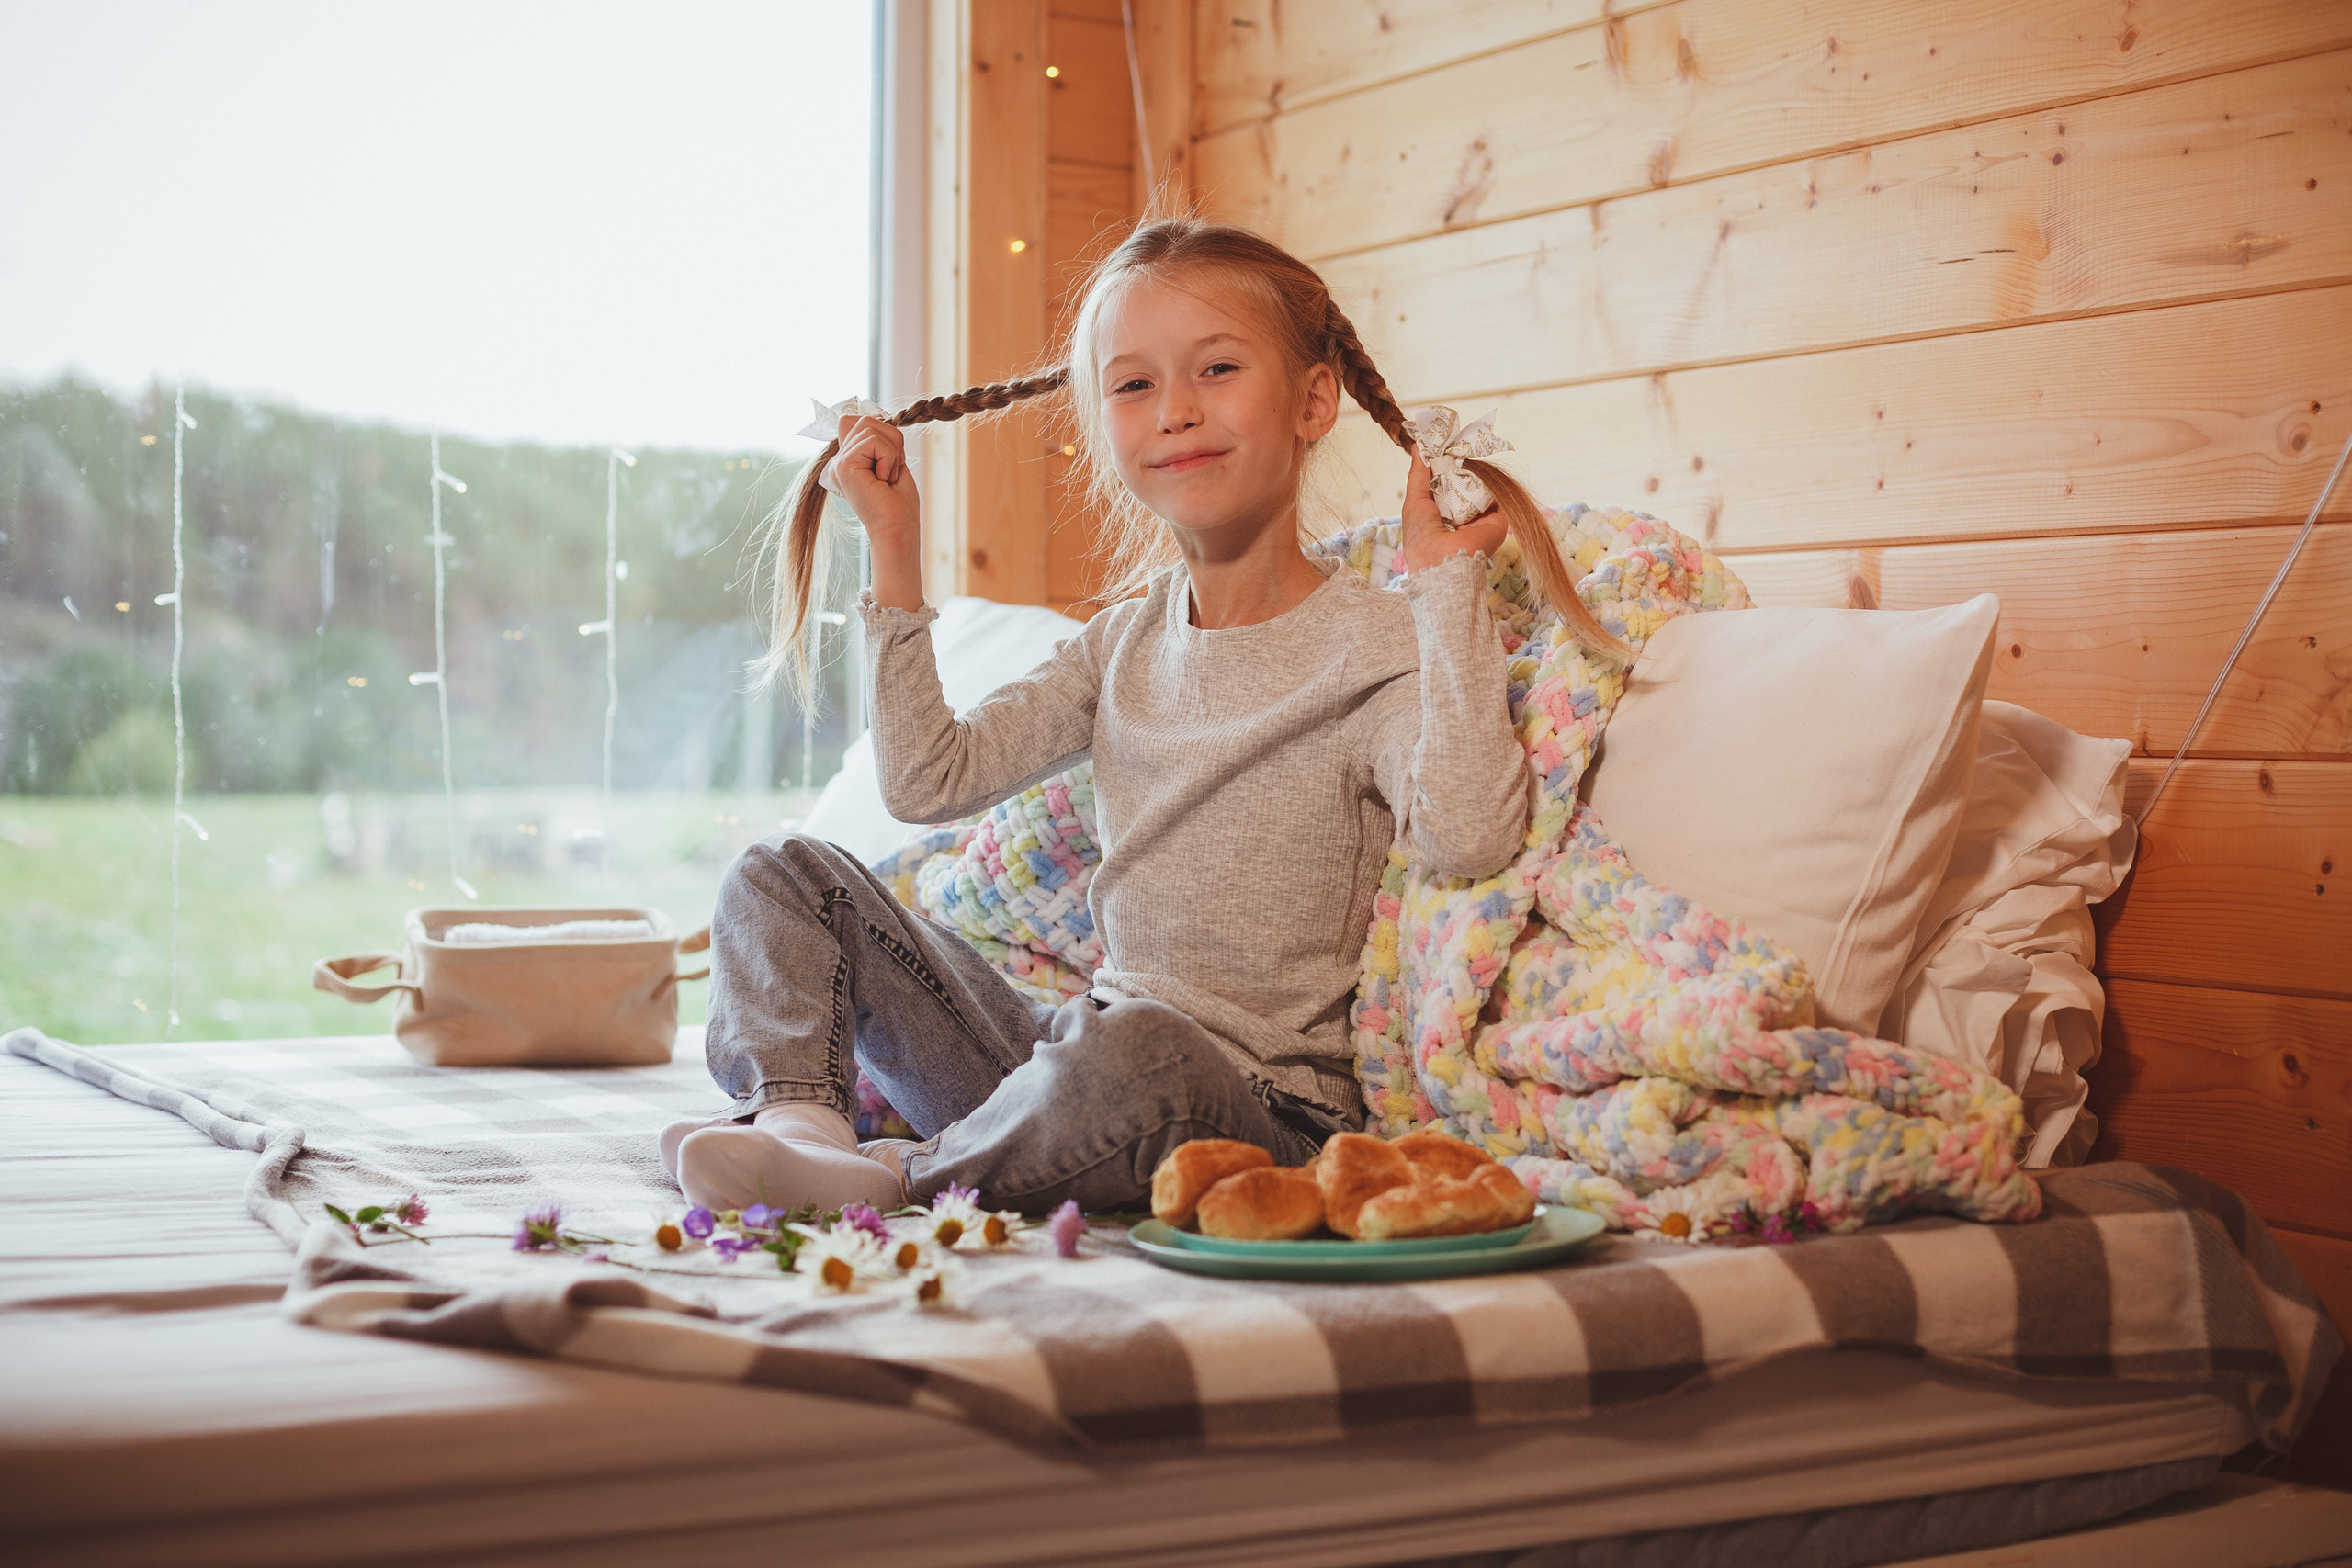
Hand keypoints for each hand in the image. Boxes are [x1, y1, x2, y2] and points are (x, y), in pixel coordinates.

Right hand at [827, 414, 920, 551]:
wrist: (898, 529)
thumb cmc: (898, 502)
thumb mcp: (890, 460)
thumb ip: (877, 439)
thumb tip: (867, 414)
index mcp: (848, 459)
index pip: (857, 421)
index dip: (881, 432)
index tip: (889, 461)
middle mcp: (839, 460)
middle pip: (866, 420)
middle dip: (891, 442)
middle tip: (891, 472)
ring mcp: (838, 463)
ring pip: (871, 428)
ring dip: (891, 452)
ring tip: (887, 478)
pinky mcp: (843, 465)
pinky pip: (873, 442)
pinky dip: (889, 459)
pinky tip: (883, 481)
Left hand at [1398, 448, 1505, 572]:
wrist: (1444, 562)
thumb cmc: (1422, 536)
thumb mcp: (1414, 500)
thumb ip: (1418, 474)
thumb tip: (1417, 445)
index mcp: (1440, 513)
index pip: (1445, 482)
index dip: (1444, 463)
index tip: (1444, 442)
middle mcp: (1460, 515)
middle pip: (1464, 482)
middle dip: (1460, 463)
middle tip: (1458, 442)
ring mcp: (1479, 517)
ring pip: (1480, 486)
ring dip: (1475, 470)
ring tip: (1469, 449)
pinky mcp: (1497, 519)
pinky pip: (1495, 494)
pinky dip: (1490, 480)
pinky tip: (1482, 463)